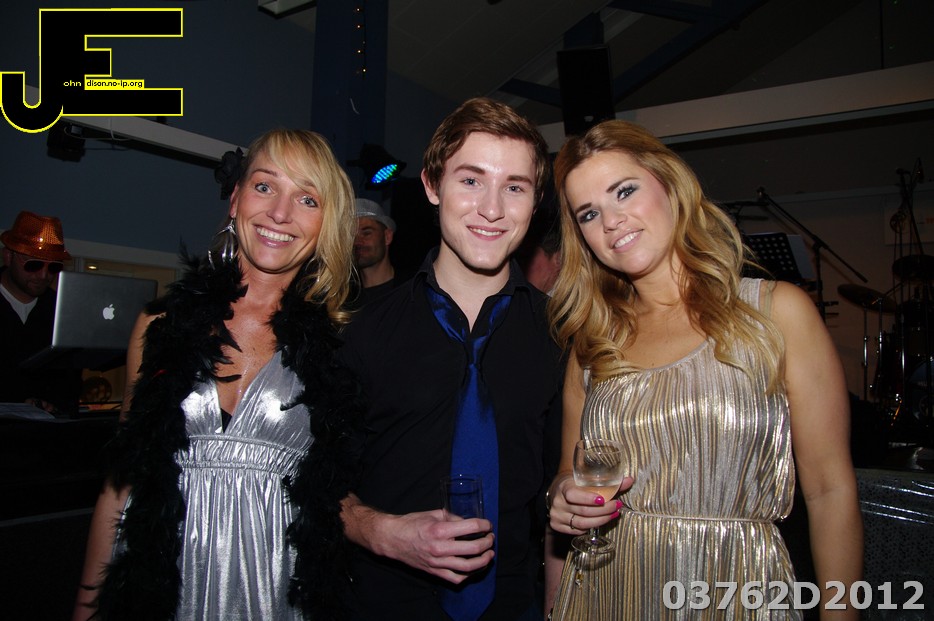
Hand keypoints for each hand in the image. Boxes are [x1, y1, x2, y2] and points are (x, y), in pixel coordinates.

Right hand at [373, 509, 494, 583]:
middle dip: (487, 542)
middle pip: (474, 548)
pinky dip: (469, 574)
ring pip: (469, 567)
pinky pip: (456, 578)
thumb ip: (452, 518)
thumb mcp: (433, 514)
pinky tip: (475, 567)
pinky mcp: (434, 571)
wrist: (393, 538)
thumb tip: (468, 522)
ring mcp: (438, 562)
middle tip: (490, 538)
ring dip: (483, 560)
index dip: (484, 525)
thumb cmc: (411, 523)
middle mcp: (440, 548)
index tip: (488, 525)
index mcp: (440, 530)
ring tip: (489, 554)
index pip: (471, 527)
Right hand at [547, 474, 633, 534]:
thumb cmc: (576, 484)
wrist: (558, 490)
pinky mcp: (556, 526)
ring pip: (582, 524)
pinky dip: (591, 527)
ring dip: (601, 520)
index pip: (573, 495)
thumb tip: (630, 480)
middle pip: (583, 511)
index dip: (588, 498)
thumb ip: (609, 482)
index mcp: (563, 487)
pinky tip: (600, 521)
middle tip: (617, 506)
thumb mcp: (587, 479)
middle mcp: (558, 503)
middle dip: (603, 511)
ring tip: (613, 514)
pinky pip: (577, 531)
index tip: (603, 500)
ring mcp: (556, 516)